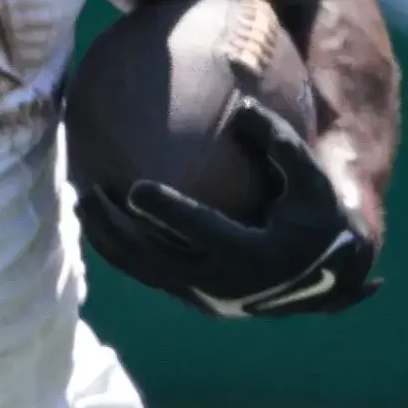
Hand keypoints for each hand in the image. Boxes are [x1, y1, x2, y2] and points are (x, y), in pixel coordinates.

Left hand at [74, 98, 382, 317]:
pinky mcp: (196, 299)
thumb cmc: (316, 216)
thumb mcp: (310, 179)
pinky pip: (150, 274)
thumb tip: (242, 108)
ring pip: (145, 272)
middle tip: (88, 191)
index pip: (202, 232)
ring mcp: (207, 296)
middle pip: (157, 258)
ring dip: (109, 241)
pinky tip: (98, 219)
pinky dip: (122, 251)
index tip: (134, 188)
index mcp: (253, 255)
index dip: (168, 212)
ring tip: (81, 203)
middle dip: (117, 228)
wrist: (326, 277)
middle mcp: (224, 284)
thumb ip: (279, 144)